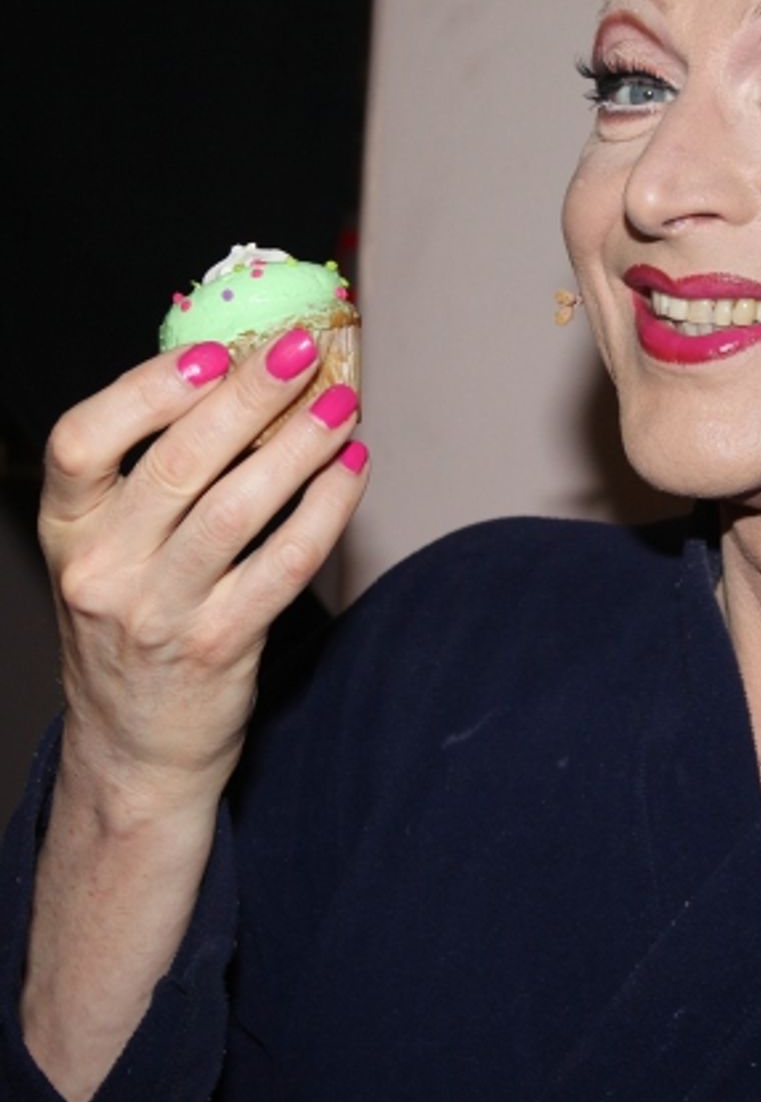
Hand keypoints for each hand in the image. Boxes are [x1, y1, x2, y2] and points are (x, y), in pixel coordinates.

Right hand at [39, 329, 367, 817]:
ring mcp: (159, 611)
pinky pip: (285, 563)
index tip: (212, 351)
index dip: (147, 388)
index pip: (80, 441)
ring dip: (301, 445)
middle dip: (250, 395)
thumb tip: (235, 373)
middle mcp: (102, 568)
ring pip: (239, 508)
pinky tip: (353, 468)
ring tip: (343, 404)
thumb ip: (148, 475)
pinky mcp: (219, 646)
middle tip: (303, 350)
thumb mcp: (108, 550)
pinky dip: (327, 507)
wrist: (133, 750)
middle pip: (178, 463)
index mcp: (66, 529)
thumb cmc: (131, 626)